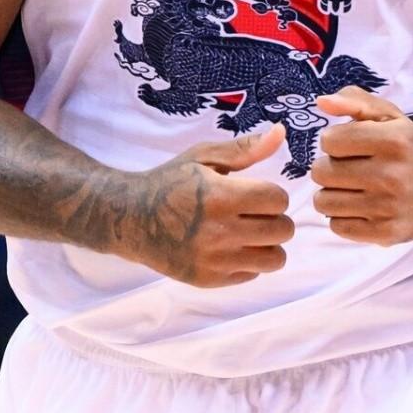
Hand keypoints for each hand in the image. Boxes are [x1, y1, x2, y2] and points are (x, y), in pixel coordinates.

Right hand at [128, 123, 294, 287]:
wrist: (131, 219)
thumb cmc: (170, 182)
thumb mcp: (203, 157)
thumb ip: (245, 149)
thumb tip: (281, 132)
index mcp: (219, 196)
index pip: (278, 199)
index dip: (273, 194)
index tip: (257, 193)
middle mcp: (218, 231)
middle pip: (282, 230)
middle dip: (274, 218)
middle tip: (255, 214)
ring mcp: (214, 260)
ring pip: (274, 259)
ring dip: (268, 244)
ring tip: (250, 233)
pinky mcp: (208, 279)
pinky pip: (253, 274)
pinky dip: (248, 261)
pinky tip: (230, 247)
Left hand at [308, 86, 412, 245]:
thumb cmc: (408, 149)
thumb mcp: (390, 117)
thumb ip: (356, 101)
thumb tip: (322, 102)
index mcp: (393, 140)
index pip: (328, 141)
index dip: (334, 141)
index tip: (349, 145)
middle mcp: (392, 175)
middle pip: (321, 172)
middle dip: (329, 168)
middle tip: (349, 168)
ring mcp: (389, 208)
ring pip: (323, 202)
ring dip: (332, 194)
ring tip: (352, 188)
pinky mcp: (385, 233)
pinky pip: (337, 226)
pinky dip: (342, 217)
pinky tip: (360, 207)